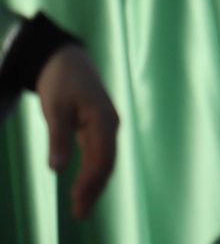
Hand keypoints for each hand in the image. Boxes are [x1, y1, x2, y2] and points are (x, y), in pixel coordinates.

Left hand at [35, 45, 117, 218]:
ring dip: (95, 183)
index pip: (102, 158)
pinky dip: (94, 171)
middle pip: (107, 162)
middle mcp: (111, 123)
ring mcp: (107, 125)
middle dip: (95, 189)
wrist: (66, 58)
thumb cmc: (60, 81)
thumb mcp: (55, 108)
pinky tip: (85, 185)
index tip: (77, 203)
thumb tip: (57, 169)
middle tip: (80, 214)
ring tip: (82, 206)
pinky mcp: (100, 126)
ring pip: (106, 160)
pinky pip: (101, 153)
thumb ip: (57, 138)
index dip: (90, 183)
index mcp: (104, 119)